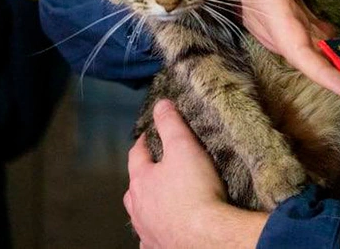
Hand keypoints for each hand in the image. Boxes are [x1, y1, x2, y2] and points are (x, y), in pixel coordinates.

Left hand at [125, 99, 266, 248]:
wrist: (206, 236)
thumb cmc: (195, 191)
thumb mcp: (184, 147)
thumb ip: (171, 124)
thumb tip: (160, 104)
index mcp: (141, 180)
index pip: (136, 154)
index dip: (142, 142)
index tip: (147, 136)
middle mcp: (138, 207)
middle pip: (134, 187)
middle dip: (142, 176)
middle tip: (155, 168)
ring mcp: (146, 229)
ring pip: (140, 214)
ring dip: (147, 205)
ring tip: (158, 200)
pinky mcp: (158, 246)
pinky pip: (150, 238)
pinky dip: (154, 231)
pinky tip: (163, 230)